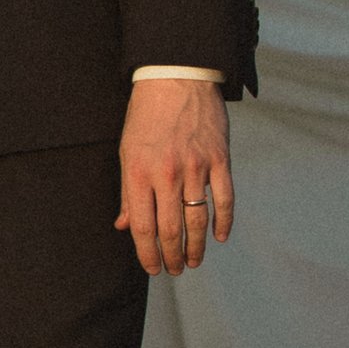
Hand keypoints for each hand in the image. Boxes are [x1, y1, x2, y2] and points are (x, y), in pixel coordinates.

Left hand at [115, 82, 232, 276]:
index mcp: (139, 173)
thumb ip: (128, 192)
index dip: (147, 254)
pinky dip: (224, 222)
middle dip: (173, 257)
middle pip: (171, 230)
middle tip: (176, 269)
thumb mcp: (127, 151)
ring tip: (194, 261)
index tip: (153, 268)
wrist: (176, 78)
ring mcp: (196, 167)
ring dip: (197, 247)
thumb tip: (124, 225)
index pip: (143, 228)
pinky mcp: (219, 159)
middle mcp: (167, 174)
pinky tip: (220, 237)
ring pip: (198, 220)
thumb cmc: (146, 116)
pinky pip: (224, 199)